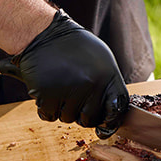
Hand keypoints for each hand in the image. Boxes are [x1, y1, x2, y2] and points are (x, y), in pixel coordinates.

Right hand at [0, 10, 129, 129]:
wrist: (43, 34)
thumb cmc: (72, 46)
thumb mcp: (99, 58)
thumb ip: (107, 82)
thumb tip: (111, 111)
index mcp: (108, 74)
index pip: (117, 107)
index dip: (111, 119)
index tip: (104, 125)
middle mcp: (92, 84)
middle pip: (90, 118)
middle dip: (80, 114)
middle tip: (71, 95)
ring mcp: (70, 90)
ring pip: (68, 118)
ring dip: (61, 108)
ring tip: (58, 85)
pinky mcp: (48, 95)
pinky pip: (49, 116)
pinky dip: (45, 108)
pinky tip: (46, 89)